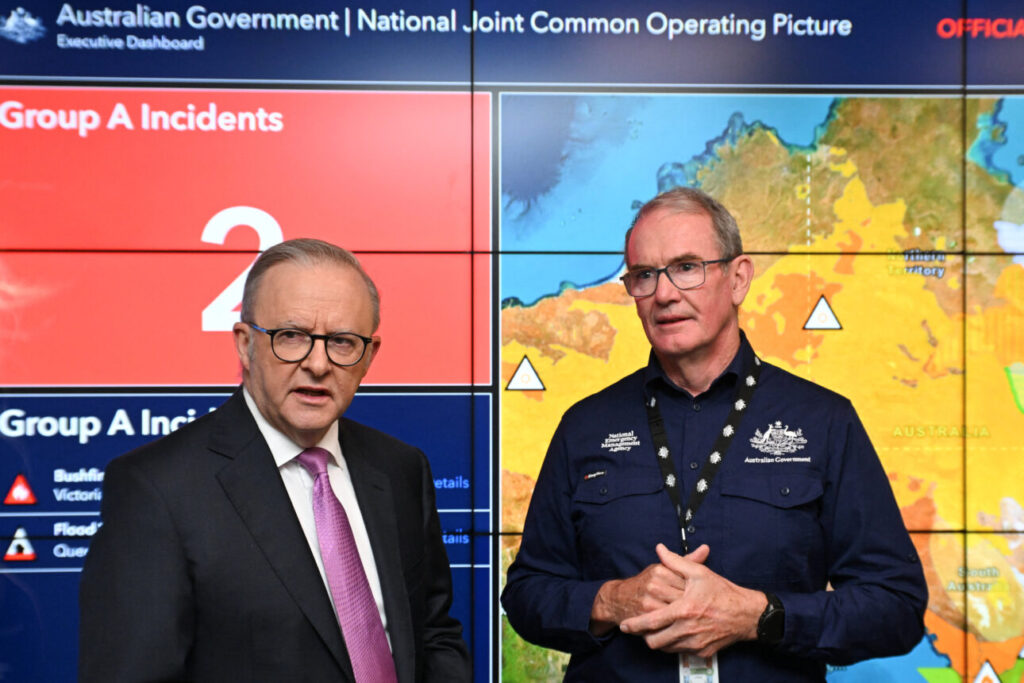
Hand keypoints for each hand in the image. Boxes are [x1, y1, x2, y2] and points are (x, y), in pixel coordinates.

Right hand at [588, 544, 706, 635]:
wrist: (619, 599)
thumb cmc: (646, 583)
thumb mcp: (663, 569)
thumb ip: (686, 561)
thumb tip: (706, 548)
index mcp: (661, 570)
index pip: (688, 581)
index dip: (696, 592)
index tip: (699, 597)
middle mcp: (655, 584)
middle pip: (685, 597)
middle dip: (692, 606)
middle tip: (698, 611)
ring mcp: (649, 601)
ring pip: (677, 612)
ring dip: (685, 618)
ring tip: (689, 619)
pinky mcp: (645, 617)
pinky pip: (667, 624)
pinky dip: (675, 626)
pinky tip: (680, 626)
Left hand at [618, 543, 765, 655]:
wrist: (747, 614)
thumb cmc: (723, 592)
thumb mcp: (699, 572)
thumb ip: (675, 561)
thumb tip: (659, 549)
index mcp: (683, 610)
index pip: (651, 622)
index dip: (634, 625)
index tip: (625, 625)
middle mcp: (688, 630)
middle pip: (654, 641)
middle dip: (644, 635)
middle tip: (641, 628)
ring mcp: (695, 643)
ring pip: (666, 648)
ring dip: (658, 639)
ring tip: (657, 629)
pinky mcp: (702, 652)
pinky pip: (680, 651)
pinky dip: (674, 643)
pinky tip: (675, 632)